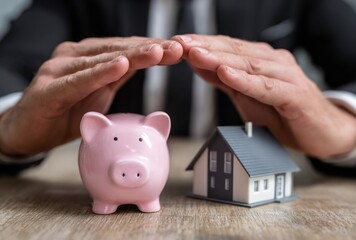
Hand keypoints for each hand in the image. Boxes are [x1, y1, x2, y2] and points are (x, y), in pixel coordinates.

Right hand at [0, 37, 182, 155]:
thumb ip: (115, 77)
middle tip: (177, 48)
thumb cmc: (64, 110)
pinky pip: (79, 81)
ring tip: (157, 52)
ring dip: (133, 56)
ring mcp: (60, 68)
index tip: (179, 50)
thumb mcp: (98, 92)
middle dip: (150, 50)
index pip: (126, 50)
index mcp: (89, 57)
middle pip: (119, 50)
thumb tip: (142, 64)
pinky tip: (120, 66)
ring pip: (102, 60)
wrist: (28, 130)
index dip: (153, 49)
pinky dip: (100, 73)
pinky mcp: (49, 89)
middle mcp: (75, 56)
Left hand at [172, 34, 355, 157]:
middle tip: (179, 43)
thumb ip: (223, 79)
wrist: (321, 131)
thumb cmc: (282, 112)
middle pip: (234, 51)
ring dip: (219, 59)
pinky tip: (226, 73)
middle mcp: (272, 62)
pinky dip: (245, 80)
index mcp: (260, 60)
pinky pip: (266, 87)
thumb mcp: (245, 94)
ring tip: (195, 54)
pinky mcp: (294, 95)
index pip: (227, 47)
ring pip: (248, 64)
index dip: (201, 44)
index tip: (176, 43)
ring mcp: (285, 76)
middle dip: (204, 47)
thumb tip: (196, 63)